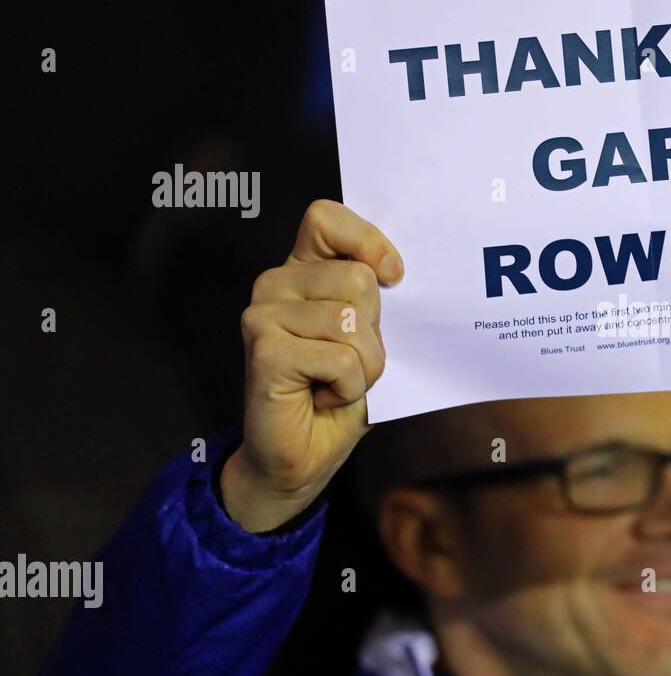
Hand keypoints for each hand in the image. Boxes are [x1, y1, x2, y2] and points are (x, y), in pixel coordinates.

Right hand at [220, 200, 403, 532]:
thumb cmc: (339, 395)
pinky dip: (350, 387)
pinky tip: (324, 396)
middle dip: (375, 332)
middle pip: (357, 279)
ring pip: (352, 321)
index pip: (326, 218)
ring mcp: (263, 314)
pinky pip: (341, 358)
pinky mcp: (264, 349)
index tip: (394, 276)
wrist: (303, 458)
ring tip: (337, 382)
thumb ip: (378, 299)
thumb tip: (402, 273)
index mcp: (302, 271)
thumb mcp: (370, 338)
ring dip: (365, 366)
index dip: (368, 241)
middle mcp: (275, 284)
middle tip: (350, 363)